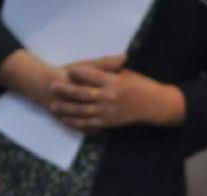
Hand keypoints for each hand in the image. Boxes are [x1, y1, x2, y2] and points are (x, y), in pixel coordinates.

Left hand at [49, 55, 184, 131]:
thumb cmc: (141, 86)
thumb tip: (99, 61)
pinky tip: (67, 119)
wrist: (155, 105)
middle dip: (66, 90)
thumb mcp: (128, 73)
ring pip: (84, 110)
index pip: (92, 75)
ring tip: (54, 106)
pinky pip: (90, 123)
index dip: (79, 73)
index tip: (68, 70)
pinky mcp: (109, 122)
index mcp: (114, 81)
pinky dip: (77, 121)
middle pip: (83, 93)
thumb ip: (112, 68)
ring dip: (67, 108)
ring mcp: (108, 110)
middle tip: (52, 87)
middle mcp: (110, 96)